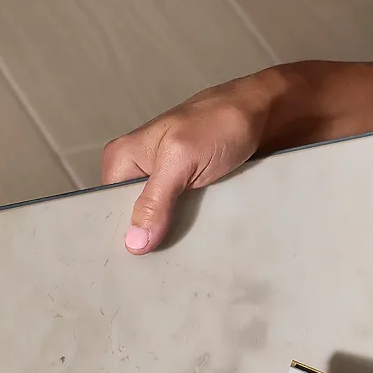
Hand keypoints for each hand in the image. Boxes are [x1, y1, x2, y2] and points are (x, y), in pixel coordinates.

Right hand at [101, 77, 272, 252]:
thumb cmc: (221, 120)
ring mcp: (166, 183)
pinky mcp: (189, 191)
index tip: (136, 258)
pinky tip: (200, 238)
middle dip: (149, 238)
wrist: (264, 115)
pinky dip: (193, 229)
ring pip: (160, 224)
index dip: (122, 234)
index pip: (107, 209)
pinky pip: (183, 219)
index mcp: (123, 159)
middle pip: (133, 221)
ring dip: (174, 235)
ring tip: (185, 247)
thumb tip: (135, 240)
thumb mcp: (181, 159)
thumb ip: (155, 200)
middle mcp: (140, 171)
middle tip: (165, 255)